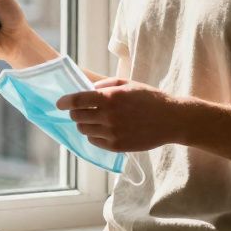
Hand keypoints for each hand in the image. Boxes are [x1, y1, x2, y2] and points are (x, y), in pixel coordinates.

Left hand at [56, 78, 183, 151]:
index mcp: (110, 98)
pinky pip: (94, 141)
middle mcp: (109, 116)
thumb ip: (105, 85)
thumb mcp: (128, 84)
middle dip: (75, 113)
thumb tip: (87, 89)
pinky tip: (102, 130)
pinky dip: (94, 135)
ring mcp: (112, 133)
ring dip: (84, 124)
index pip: (77, 100)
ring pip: (84, 130)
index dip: (64, 102)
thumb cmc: (149, 98)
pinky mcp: (117, 146)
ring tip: (93, 120)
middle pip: (77, 117)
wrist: (171, 120)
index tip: (59, 103)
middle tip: (81, 111)